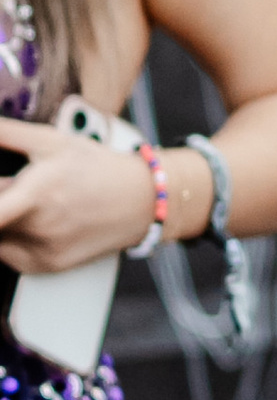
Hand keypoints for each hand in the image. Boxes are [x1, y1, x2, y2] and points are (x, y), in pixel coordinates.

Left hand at [0, 118, 154, 274]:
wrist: (140, 200)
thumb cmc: (96, 168)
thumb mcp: (51, 141)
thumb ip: (7, 134)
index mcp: (34, 195)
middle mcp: (38, 229)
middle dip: (2, 198)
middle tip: (17, 188)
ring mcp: (42, 251)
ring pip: (0, 236)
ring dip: (5, 219)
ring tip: (31, 203)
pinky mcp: (47, 266)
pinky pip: (10, 255)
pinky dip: (12, 238)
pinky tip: (36, 221)